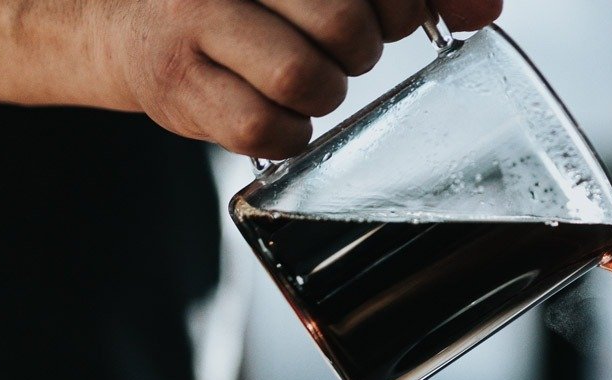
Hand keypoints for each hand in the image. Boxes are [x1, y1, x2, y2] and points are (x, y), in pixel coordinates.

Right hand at [96, 0, 503, 157]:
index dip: (403, 5)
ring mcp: (193, 19)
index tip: (392, 15)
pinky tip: (276, 112)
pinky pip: (267, 131)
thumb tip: (484, 10)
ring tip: (301, 77)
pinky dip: (289, 135)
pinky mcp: (177, 84)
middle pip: (342, 23)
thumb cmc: (245, 2)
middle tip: (339, 49)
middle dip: (359, 49)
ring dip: (324, 94)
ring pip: (306, 80)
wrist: (128, 21)